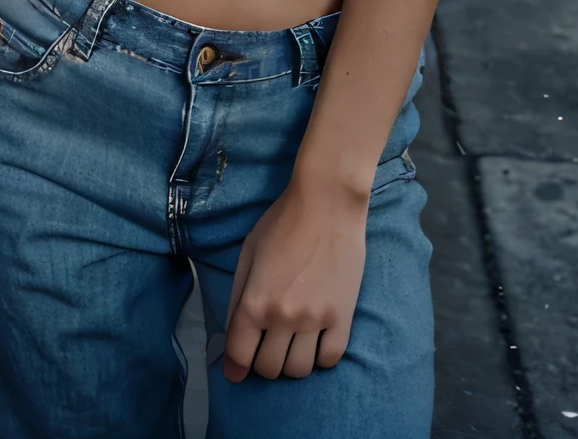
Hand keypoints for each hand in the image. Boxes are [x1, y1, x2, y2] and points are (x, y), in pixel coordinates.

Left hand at [223, 176, 367, 381]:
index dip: (235, 368)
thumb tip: (234, 334)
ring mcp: (315, 320)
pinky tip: (314, 341)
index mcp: (254, 301)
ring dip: (290, 363)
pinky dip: (318, 357)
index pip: (239, 355)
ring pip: (299, 370)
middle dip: (262, 364)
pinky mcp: (343, 317)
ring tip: (290, 345)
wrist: (327, 204)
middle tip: (266, 349)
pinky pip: (329, 359)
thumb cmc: (282, 223)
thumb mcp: (247, 254)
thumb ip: (238, 297)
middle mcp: (283, 317)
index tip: (236, 372)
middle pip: (269, 368)